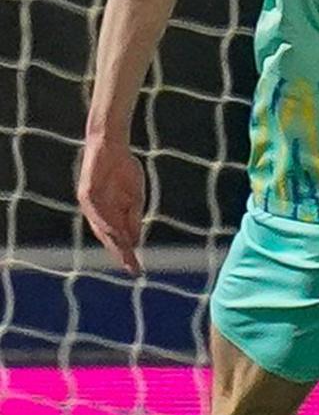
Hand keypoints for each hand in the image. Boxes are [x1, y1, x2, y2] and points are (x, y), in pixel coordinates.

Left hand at [77, 137, 144, 273]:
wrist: (110, 146)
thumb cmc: (123, 169)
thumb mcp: (135, 196)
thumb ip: (133, 217)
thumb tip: (134, 241)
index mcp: (109, 214)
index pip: (117, 238)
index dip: (127, 253)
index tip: (137, 268)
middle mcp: (97, 213)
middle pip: (108, 238)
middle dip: (120, 253)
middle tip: (132, 268)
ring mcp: (91, 204)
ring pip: (101, 228)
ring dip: (113, 242)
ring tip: (125, 256)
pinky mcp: (86, 193)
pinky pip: (96, 211)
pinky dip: (105, 222)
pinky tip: (114, 231)